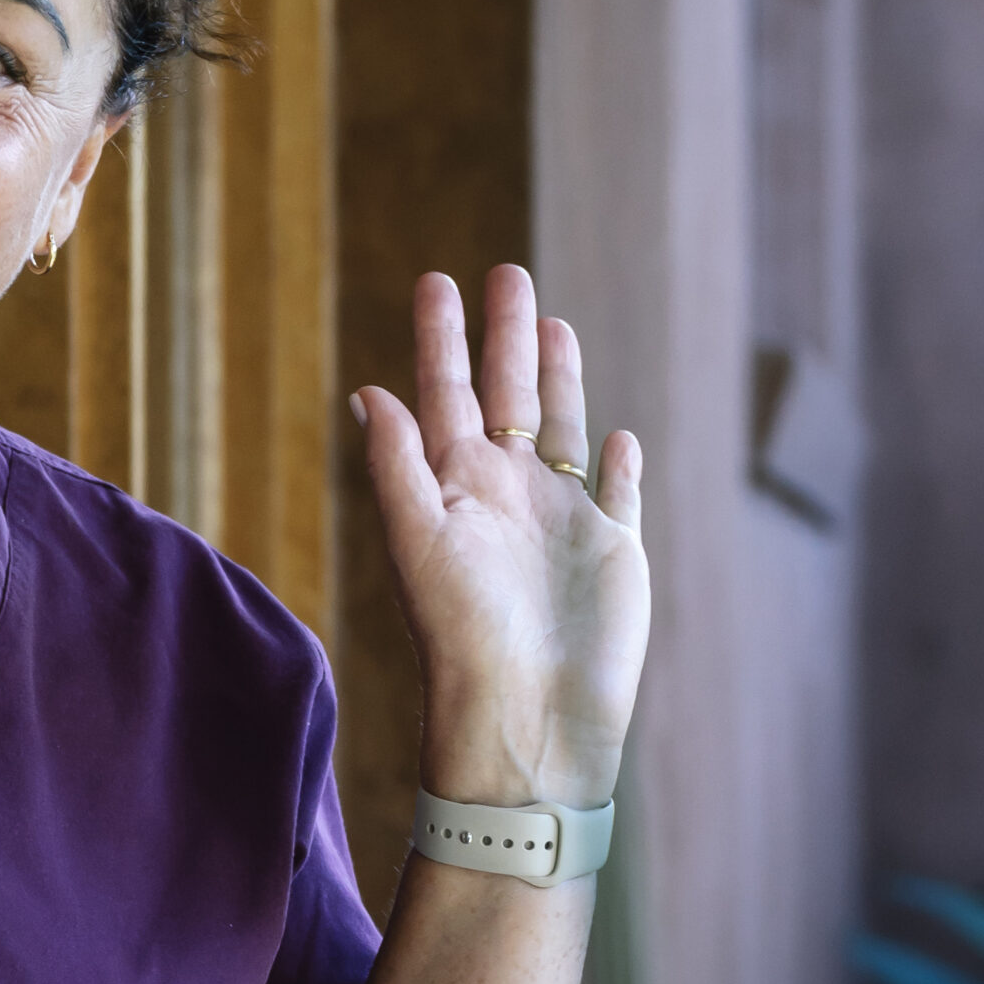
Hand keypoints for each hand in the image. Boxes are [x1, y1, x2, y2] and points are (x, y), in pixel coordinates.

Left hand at [350, 268, 648, 811]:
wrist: (530, 709)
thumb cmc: (463, 630)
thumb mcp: (419, 537)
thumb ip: (397, 463)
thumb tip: (366, 391)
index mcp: (455, 484)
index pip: (445, 393)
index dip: (442, 339)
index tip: (437, 280)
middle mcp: (506, 492)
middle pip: (507, 394)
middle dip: (505, 335)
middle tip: (505, 273)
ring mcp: (561, 518)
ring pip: (559, 428)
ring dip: (558, 378)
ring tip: (552, 323)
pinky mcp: (613, 548)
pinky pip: (617, 491)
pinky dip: (617, 462)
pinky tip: (614, 434)